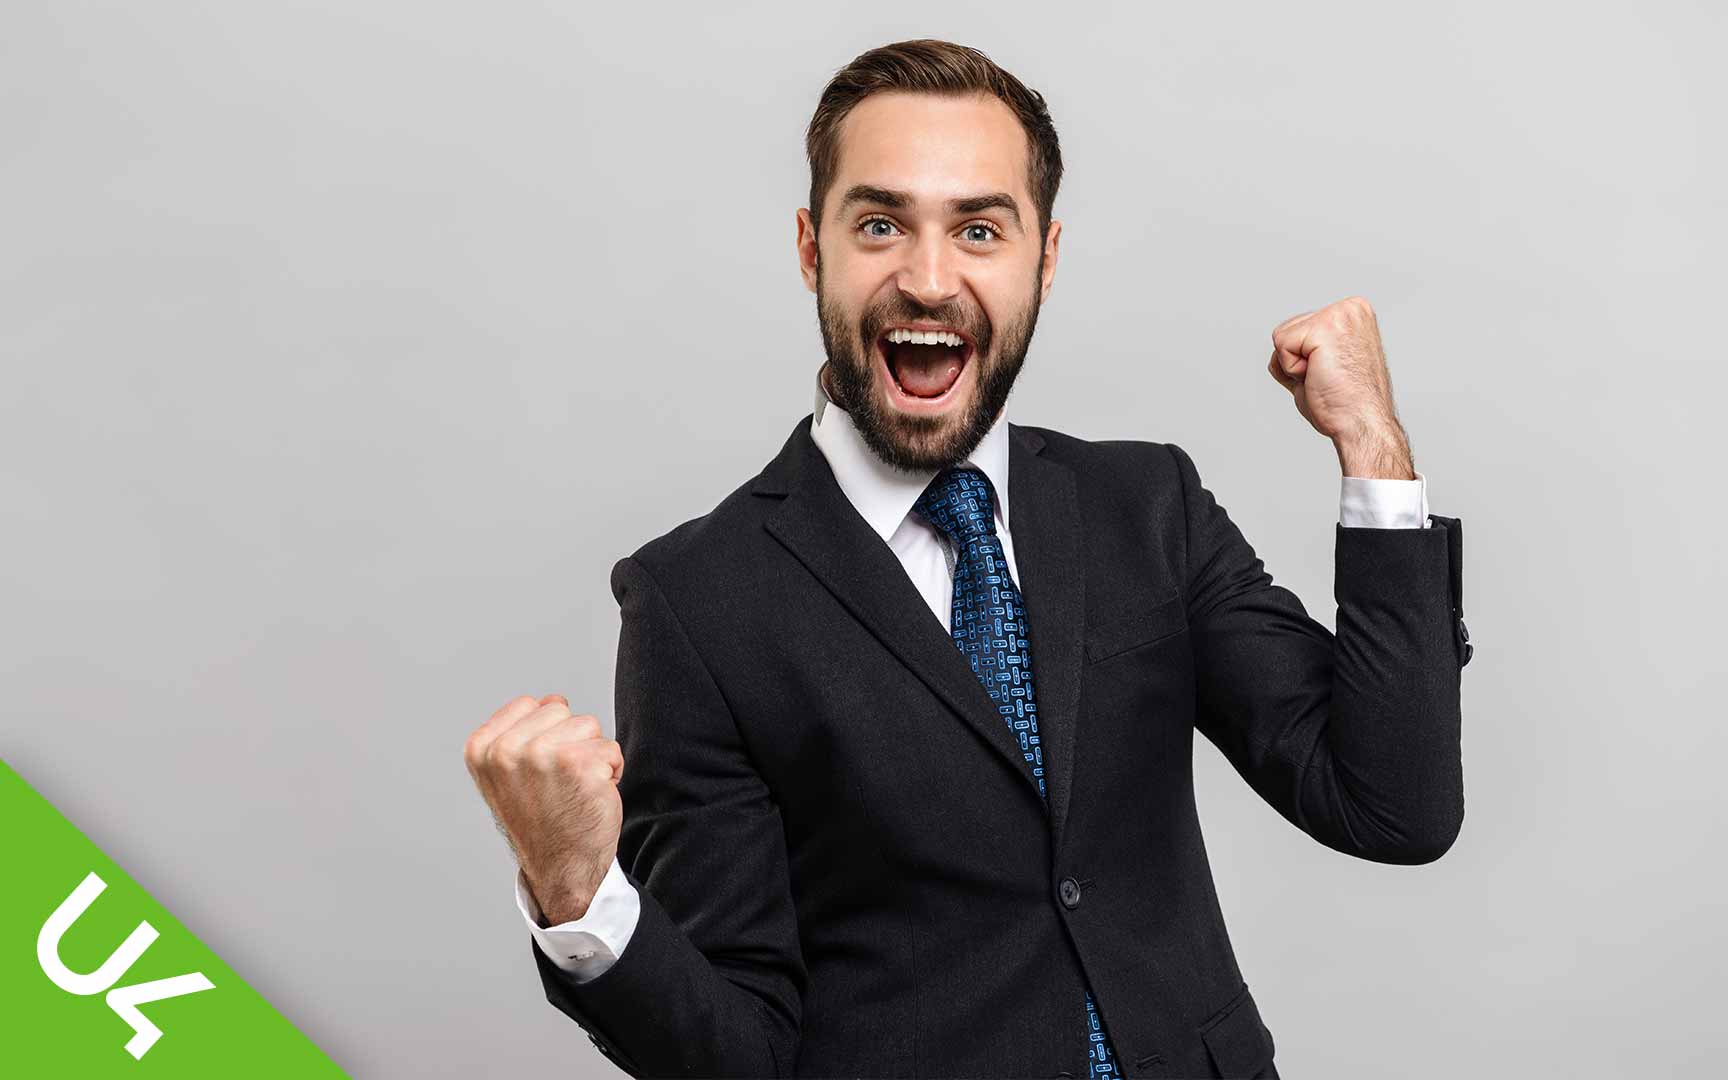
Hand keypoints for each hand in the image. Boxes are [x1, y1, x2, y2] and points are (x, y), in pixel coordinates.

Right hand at [464, 693, 623, 923]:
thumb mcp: (505, 775)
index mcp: (482, 748)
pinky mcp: (579, 765)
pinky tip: (592, 797)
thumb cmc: (539, 820)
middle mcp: (506, 750)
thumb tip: (550, 700)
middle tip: (559, 781)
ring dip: (591, 755)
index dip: (546, 733)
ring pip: (588, 725)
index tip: (537, 771)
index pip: (532, 704)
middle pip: (560, 708)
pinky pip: (611, 748)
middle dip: (569, 740)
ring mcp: (541, 756)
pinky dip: (611, 771)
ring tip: (574, 788)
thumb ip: (517, 735)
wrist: (559, 868)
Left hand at [1267, 296, 1414, 478]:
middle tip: (1327, 378)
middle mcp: (1350, 308)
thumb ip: (1304, 353)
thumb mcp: (1323, 368)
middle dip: (1296, 362)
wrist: (1361, 423)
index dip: (1303, 360)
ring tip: (1324, 377)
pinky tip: (1319, 376)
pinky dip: (1291, 370)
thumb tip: (1277, 355)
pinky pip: (1280, 345)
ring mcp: (1340, 314)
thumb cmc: (1344, 404)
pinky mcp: (1325, 326)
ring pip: (1281, 337)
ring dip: (1293, 366)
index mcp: (1354, 314)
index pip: (1299, 329)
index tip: (1331, 374)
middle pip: (1288, 330)